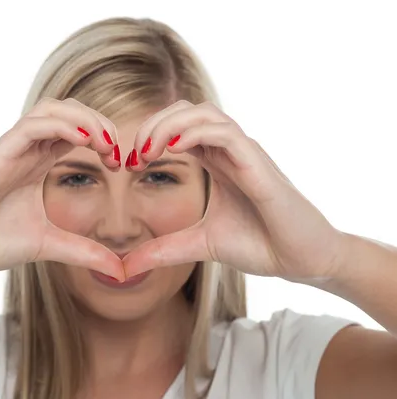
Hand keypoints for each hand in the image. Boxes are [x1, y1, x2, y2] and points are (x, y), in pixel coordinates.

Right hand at [0, 98, 124, 280]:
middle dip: (97, 121)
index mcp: (38, 162)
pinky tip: (83, 140)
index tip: (119, 163)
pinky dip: (59, 125)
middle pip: (67, 111)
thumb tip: (119, 270)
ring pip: (49, 109)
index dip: (103, 137)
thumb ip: (84, 252)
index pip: (76, 130)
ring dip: (82, 118)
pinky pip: (30, 127)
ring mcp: (11, 150)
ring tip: (103, 142)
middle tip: (115, 148)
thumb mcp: (49, 245)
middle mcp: (27, 150)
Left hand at [122, 100, 345, 280]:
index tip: (129, 163)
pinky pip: (226, 134)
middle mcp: (230, 151)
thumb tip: (127, 266)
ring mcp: (246, 154)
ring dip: (169, 125)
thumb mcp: (200, 245)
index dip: (150, 136)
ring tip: (147, 150)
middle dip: (154, 123)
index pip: (178, 128)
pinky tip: (173, 149)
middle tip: (133, 153)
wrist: (302, 261)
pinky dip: (196, 133)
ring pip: (205, 114)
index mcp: (216, 161)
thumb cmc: (261, 245)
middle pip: (187, 111)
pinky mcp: (259, 166)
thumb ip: (164, 249)